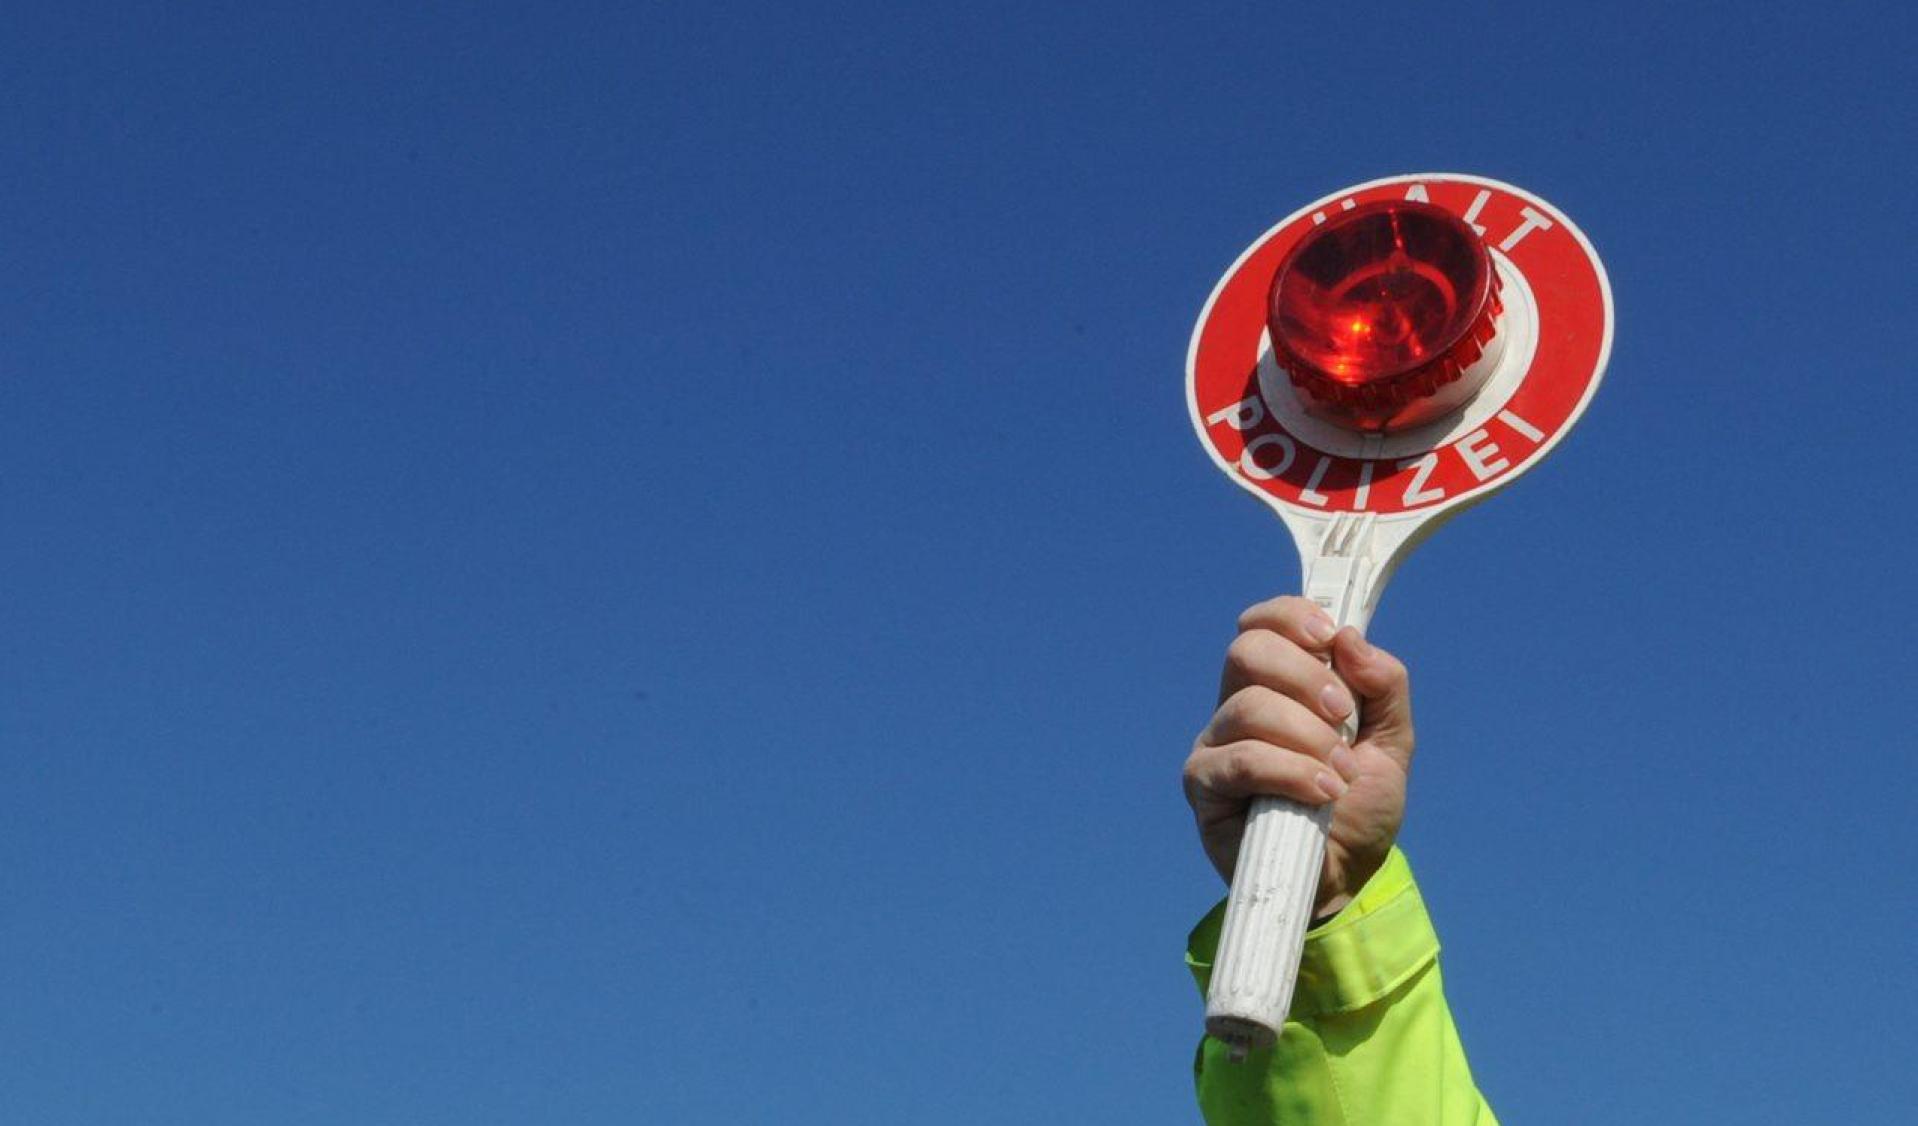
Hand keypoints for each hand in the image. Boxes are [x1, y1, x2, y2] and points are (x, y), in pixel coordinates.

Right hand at [1181, 596, 1415, 916]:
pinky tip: (1323, 793)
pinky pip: (1241, 760)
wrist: (1345, 879)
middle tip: (1344, 717)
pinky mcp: (1205, 787)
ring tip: (1340, 775)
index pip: (1261, 624)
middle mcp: (1235, 706)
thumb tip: (1351, 639)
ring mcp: (1215, 745)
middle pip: (1247, 652)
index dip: (1290, 617)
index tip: (1330, 637)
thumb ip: (1384, 686)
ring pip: (1249, 707)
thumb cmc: (1359, 807)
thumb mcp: (1392, 742)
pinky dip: (1291, 772)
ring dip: (1307, 736)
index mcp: (1275, 685)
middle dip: (1305, 677)